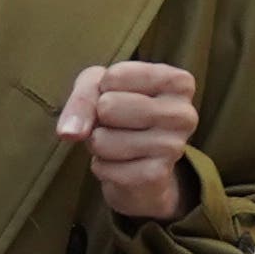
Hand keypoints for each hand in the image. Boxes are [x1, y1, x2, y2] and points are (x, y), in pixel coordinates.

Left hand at [59, 59, 200, 220]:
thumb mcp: (100, 87)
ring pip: (102, 140)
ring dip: (99, 145)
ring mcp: (174, 147)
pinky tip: (122, 166)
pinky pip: (102, 167)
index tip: (122, 97)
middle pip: (108, 106)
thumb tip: (70, 133)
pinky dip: (102, 167)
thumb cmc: (121, 114)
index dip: (103, 89)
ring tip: (119, 145)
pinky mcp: (156, 176)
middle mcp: (184, 114)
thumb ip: (83, 97)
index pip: (114, 76)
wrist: (140, 170)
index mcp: (179, 83)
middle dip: (99, 119)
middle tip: (118, 126)